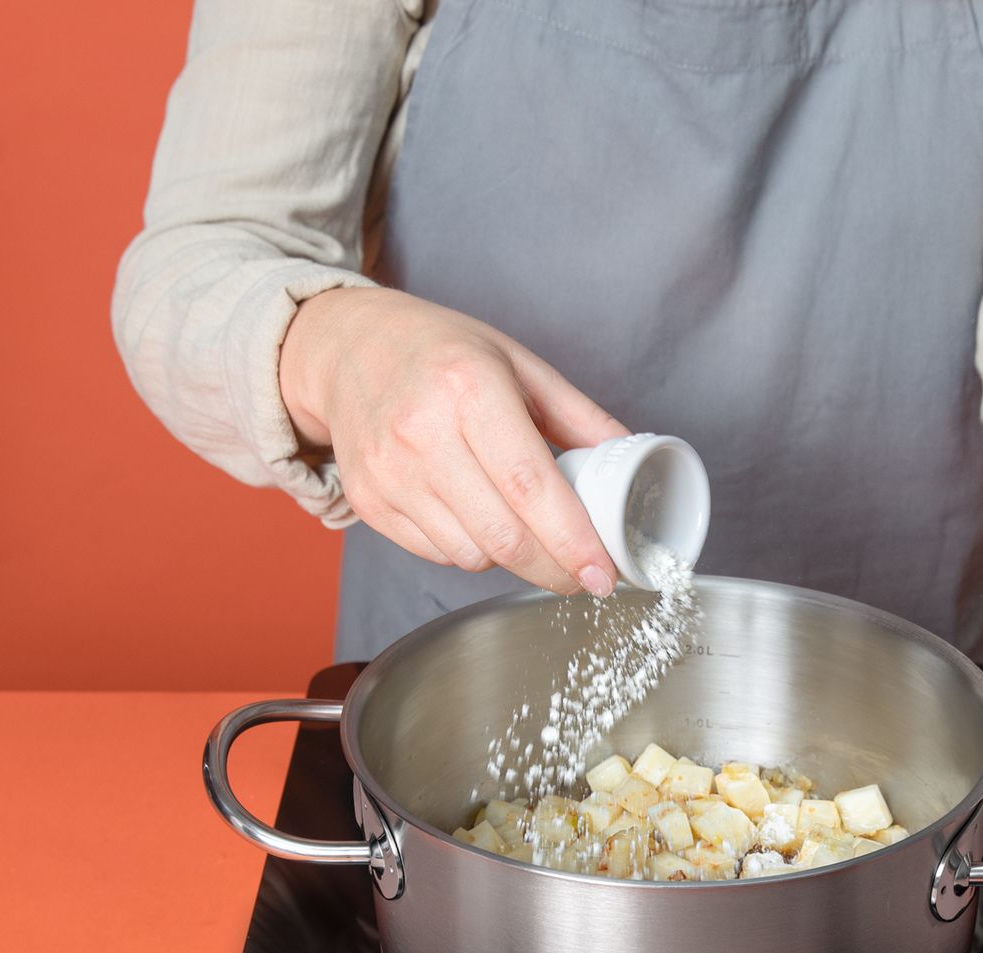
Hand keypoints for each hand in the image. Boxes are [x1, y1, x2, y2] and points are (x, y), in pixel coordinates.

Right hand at [279, 286, 628, 594]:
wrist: (345, 348)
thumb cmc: (441, 351)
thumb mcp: (517, 363)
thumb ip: (579, 416)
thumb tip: (637, 462)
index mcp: (469, 388)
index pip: (531, 487)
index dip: (573, 541)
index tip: (604, 573)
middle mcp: (421, 432)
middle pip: (503, 536)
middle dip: (553, 568)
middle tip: (582, 573)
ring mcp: (389, 472)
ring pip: (471, 555)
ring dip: (510, 557)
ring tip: (522, 527)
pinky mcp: (368, 501)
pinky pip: (436, 554)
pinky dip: (469, 550)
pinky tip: (476, 517)